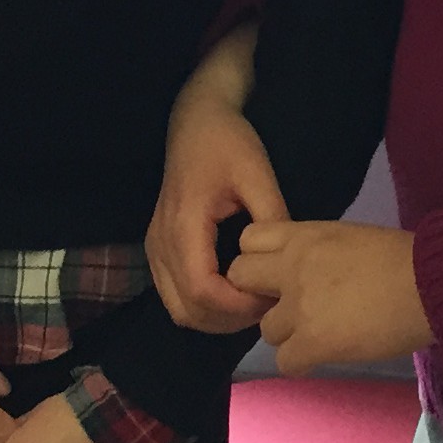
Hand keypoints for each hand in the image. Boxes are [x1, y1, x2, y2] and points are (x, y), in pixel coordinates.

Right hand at [148, 29, 287, 332]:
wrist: (196, 122)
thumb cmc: (227, 142)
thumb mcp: (257, 173)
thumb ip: (271, 217)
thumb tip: (287, 264)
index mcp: (183, 224)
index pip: (202, 290)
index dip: (237, 307)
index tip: (272, 299)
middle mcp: (161, 243)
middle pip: (187, 310)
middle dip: (230, 320)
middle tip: (269, 305)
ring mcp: (155, 249)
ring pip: (179, 309)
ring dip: (217, 318)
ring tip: (255, 301)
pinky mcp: (158, 251)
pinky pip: (175, 296)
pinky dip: (205, 306)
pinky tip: (236, 293)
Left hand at [229, 221, 431, 374]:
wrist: (430, 283)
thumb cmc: (403, 257)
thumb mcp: (350, 237)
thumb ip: (319, 251)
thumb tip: (311, 272)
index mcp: (304, 236)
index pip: (248, 240)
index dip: (256, 259)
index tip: (275, 272)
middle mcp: (291, 267)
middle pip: (241, 279)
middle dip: (258, 295)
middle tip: (288, 306)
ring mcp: (299, 307)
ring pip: (265, 329)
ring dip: (287, 333)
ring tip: (317, 333)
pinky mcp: (313, 342)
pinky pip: (285, 363)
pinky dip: (302, 362)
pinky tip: (324, 355)